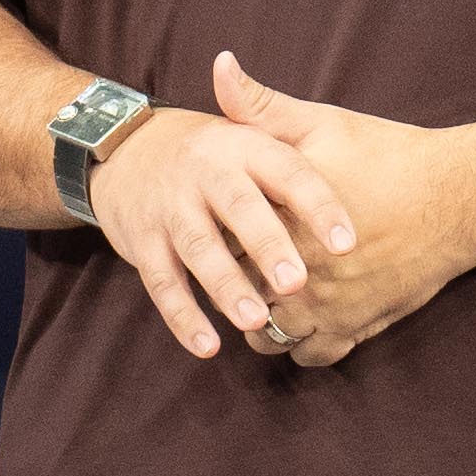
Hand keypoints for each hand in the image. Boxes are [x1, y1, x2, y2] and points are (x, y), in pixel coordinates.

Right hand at [84, 97, 357, 361]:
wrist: (127, 150)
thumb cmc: (215, 153)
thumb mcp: (249, 130)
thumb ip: (287, 129)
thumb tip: (333, 131)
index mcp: (243, 147)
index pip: (288, 173)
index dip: (317, 206)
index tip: (348, 244)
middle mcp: (205, 174)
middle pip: (239, 208)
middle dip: (267, 245)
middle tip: (297, 284)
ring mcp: (170, 208)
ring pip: (199, 248)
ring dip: (226, 286)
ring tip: (255, 321)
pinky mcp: (142, 242)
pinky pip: (162, 282)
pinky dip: (183, 316)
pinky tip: (208, 347)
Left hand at [201, 53, 475, 370]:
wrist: (461, 199)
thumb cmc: (390, 156)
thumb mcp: (322, 123)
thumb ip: (261, 105)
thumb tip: (218, 67)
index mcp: (278, 225)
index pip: (216, 248)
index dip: (210, 239)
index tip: (214, 226)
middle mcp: (298, 276)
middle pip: (234, 298)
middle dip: (229, 285)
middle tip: (233, 265)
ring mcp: (328, 309)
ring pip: (266, 337)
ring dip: (259, 319)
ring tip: (263, 294)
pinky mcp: (358, 328)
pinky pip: (310, 356)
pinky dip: (299, 344)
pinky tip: (302, 317)